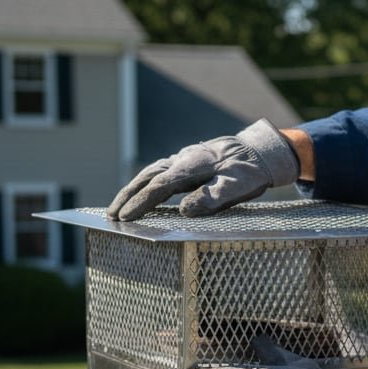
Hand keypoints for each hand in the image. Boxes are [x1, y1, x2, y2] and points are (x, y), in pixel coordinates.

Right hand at [107, 119, 299, 220]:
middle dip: (127, 197)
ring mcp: (180, 160)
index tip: (126, 218)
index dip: (142, 203)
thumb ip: (213, 197)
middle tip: (110, 217)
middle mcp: (182, 160)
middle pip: (147, 177)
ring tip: (116, 210)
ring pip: (148, 174)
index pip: (160, 185)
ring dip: (130, 191)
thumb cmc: (249, 171)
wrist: (257, 150)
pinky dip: (141, 185)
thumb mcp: (238, 185)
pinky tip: (136, 196)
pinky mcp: (182, 164)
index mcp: (193, 165)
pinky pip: (156, 174)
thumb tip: (185, 210)